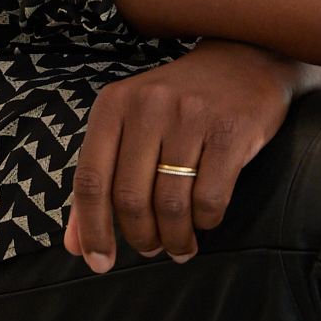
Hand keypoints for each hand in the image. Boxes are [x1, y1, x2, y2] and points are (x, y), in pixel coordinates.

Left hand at [66, 40, 299, 271]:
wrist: (244, 58)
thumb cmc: (180, 102)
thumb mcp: (131, 126)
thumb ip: (101, 180)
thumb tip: (75, 245)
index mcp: (113, 104)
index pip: (90, 179)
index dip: (91, 229)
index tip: (99, 263)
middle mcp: (148, 105)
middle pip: (130, 197)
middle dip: (140, 237)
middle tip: (151, 249)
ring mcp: (190, 116)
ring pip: (170, 204)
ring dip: (175, 238)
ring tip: (180, 246)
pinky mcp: (230, 131)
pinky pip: (210, 199)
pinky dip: (205, 222)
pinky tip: (205, 221)